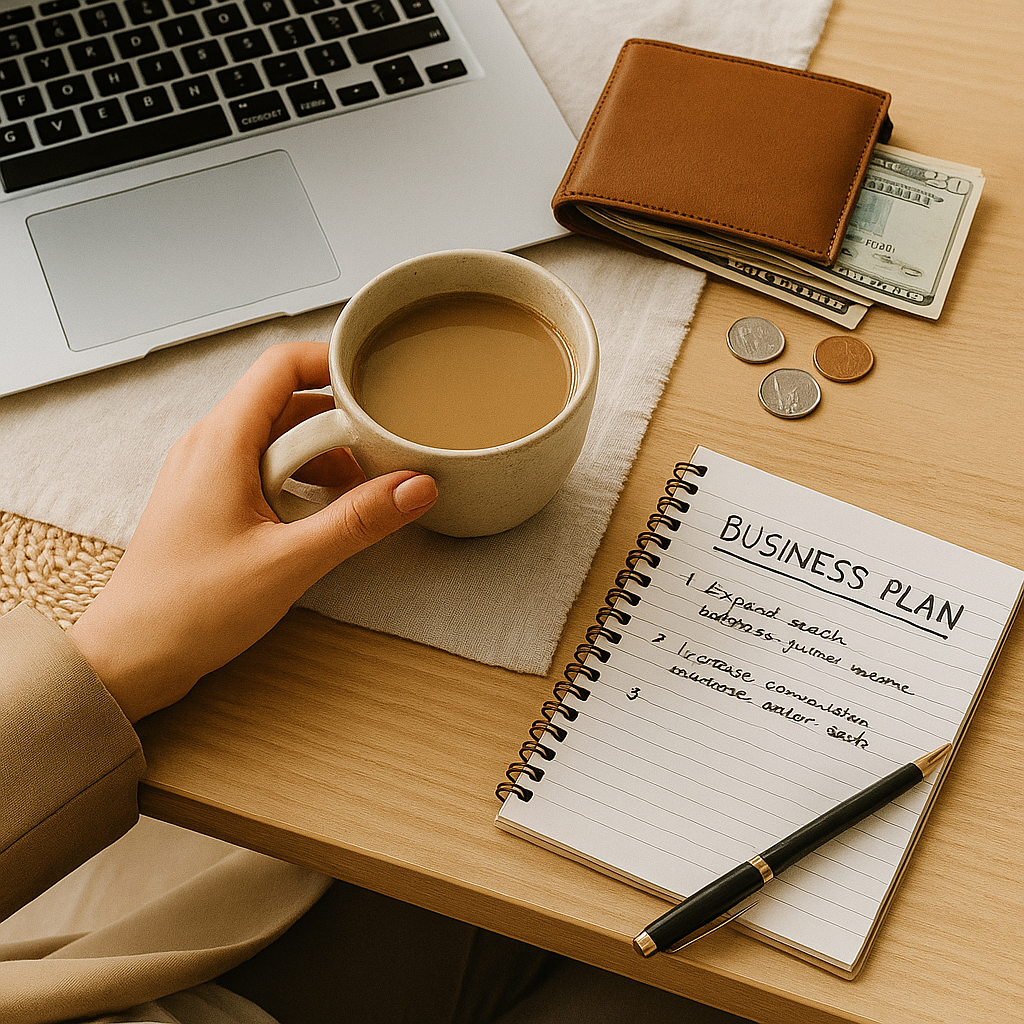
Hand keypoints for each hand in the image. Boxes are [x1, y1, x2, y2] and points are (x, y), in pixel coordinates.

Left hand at [69, 342, 436, 721]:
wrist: (130, 655)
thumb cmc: (187, 610)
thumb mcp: (289, 562)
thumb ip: (358, 520)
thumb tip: (414, 487)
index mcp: (221, 442)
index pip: (282, 364)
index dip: (333, 363)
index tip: (376, 383)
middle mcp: (209, 445)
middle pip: (287, 401)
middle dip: (340, 424)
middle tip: (381, 454)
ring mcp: (206, 472)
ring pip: (278, 437)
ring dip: (323, 456)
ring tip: (356, 494)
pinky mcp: (210, 500)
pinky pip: (264, 467)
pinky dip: (301, 480)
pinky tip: (321, 517)